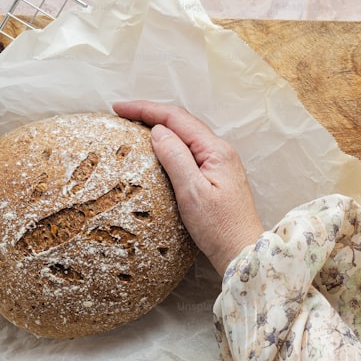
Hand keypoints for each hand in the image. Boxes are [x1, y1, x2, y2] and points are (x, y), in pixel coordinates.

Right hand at [113, 101, 263, 273]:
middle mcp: (221, 151)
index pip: (177, 118)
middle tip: (122, 114)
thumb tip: (158, 131)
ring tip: (135, 126)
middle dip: (151, 114)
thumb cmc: (219, 228)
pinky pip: (190, 151)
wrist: (242, 252)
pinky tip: (158, 150)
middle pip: (182, 122)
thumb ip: (175, 158)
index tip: (119, 108)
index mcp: (216, 151)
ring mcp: (220, 164)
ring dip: (160, 127)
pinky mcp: (216, 176)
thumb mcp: (192, 193)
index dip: (146, 109)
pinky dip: (170, 144)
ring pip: (186, 136)